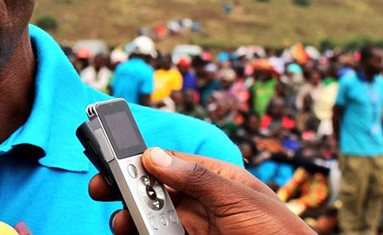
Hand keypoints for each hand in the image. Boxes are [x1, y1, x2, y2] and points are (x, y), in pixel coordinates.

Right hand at [89, 147, 313, 234]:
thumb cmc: (281, 234)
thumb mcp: (238, 199)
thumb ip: (196, 178)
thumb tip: (154, 155)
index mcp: (217, 178)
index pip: (170, 162)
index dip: (140, 160)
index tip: (113, 161)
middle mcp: (204, 201)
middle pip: (156, 191)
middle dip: (128, 190)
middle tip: (101, 191)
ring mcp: (198, 227)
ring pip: (154, 219)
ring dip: (132, 220)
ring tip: (120, 224)